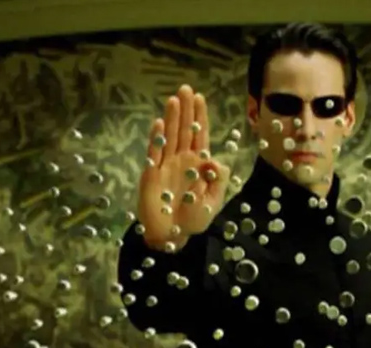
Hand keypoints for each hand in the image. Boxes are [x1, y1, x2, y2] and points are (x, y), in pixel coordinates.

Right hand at [137, 84, 230, 250]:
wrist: (171, 235)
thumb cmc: (193, 219)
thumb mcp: (214, 201)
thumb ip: (219, 180)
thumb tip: (215, 160)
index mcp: (198, 165)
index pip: (199, 136)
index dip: (200, 117)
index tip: (200, 98)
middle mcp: (181, 160)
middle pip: (184, 130)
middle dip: (186, 110)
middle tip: (186, 88)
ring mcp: (166, 165)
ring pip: (170, 137)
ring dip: (172, 118)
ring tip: (174, 99)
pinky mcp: (152, 174)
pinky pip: (154, 153)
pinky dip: (157, 138)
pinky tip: (159, 124)